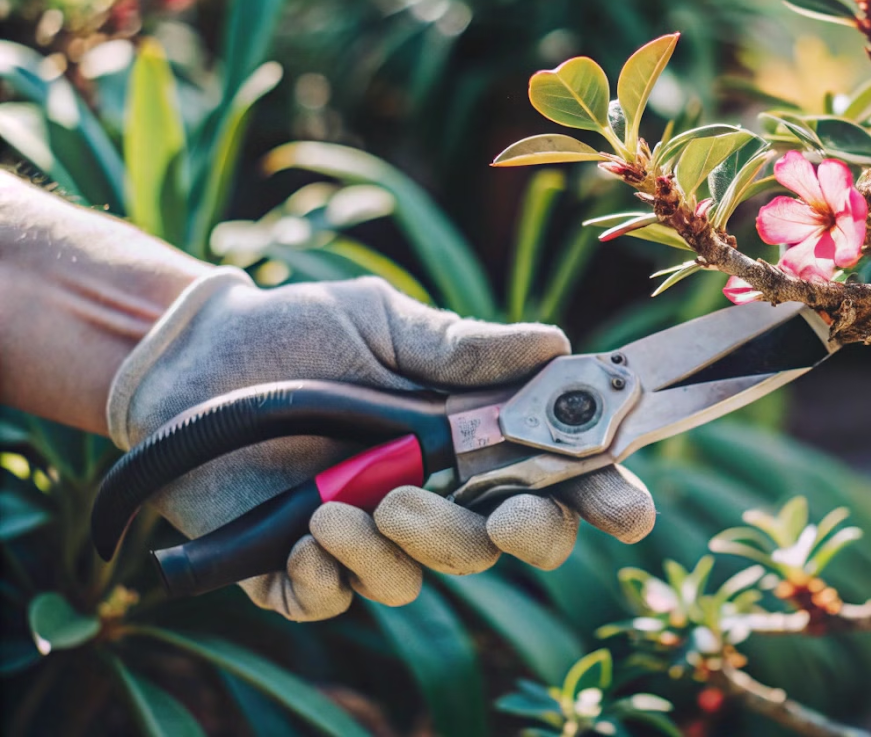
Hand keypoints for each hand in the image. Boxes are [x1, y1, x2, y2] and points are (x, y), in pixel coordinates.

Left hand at [108, 269, 655, 620]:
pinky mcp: (302, 567)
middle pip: (505, 541)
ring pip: (422, 575)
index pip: (557, 478)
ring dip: (404, 546)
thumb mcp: (386, 323)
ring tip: (348, 502)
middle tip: (501, 512)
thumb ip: (463, 347)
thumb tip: (551, 345)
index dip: (603, 498)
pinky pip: (336, 599)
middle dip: (520, 535)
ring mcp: (372, 535)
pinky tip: (309, 531)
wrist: (193, 359)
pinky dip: (331, 573)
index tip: (627, 511)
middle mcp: (435, 493)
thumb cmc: (299, 333)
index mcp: (472, 437)